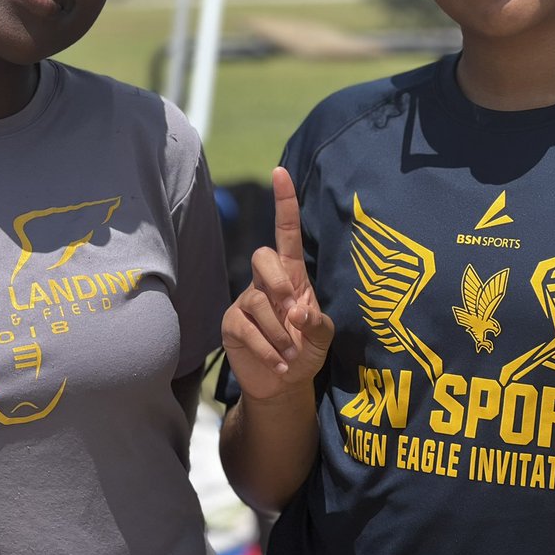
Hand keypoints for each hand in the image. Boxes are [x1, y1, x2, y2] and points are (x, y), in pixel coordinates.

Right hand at [221, 167, 333, 401]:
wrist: (283, 383)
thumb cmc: (305, 349)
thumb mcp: (323, 336)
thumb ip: (318, 323)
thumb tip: (298, 313)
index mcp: (292, 275)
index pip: (286, 232)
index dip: (284, 203)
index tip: (281, 171)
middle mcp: (266, 282)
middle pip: (264, 257)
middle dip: (279, 284)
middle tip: (293, 314)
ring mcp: (246, 301)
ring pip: (259, 303)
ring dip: (281, 334)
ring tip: (291, 354)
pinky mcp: (232, 324)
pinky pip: (248, 329)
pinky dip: (269, 351)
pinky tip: (280, 364)